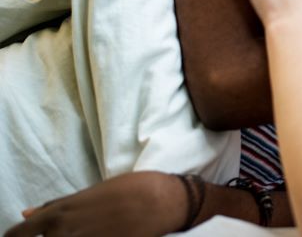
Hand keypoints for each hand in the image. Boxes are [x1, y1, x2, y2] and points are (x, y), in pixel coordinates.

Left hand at [3, 172, 184, 236]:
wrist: (162, 200)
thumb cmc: (130, 188)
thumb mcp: (91, 192)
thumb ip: (58, 206)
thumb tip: (27, 214)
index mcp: (60, 213)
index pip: (19, 235)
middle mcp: (66, 232)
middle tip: (75, 228)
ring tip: (91, 230)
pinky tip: (101, 234)